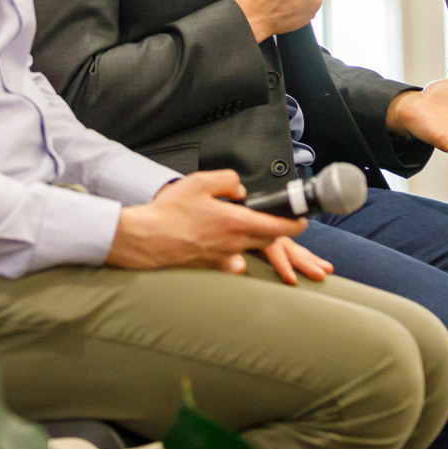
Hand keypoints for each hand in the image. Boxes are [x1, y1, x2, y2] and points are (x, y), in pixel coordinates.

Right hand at [108, 171, 329, 283]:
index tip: (301, 220)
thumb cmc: (169, 213)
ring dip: (256, 241)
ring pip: (252, 250)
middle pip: (270, 240)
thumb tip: (240, 190)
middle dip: (278, 232)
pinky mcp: (212, 267)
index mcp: (236, 222)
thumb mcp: (200, 182)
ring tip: (248, 231)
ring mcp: (224, 258)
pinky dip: (236, 256)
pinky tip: (228, 250)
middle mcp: (235, 244)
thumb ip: (228, 181)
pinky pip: (233, 263)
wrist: (146, 239)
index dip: (295, 224)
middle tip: (280, 224)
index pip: (279, 226)